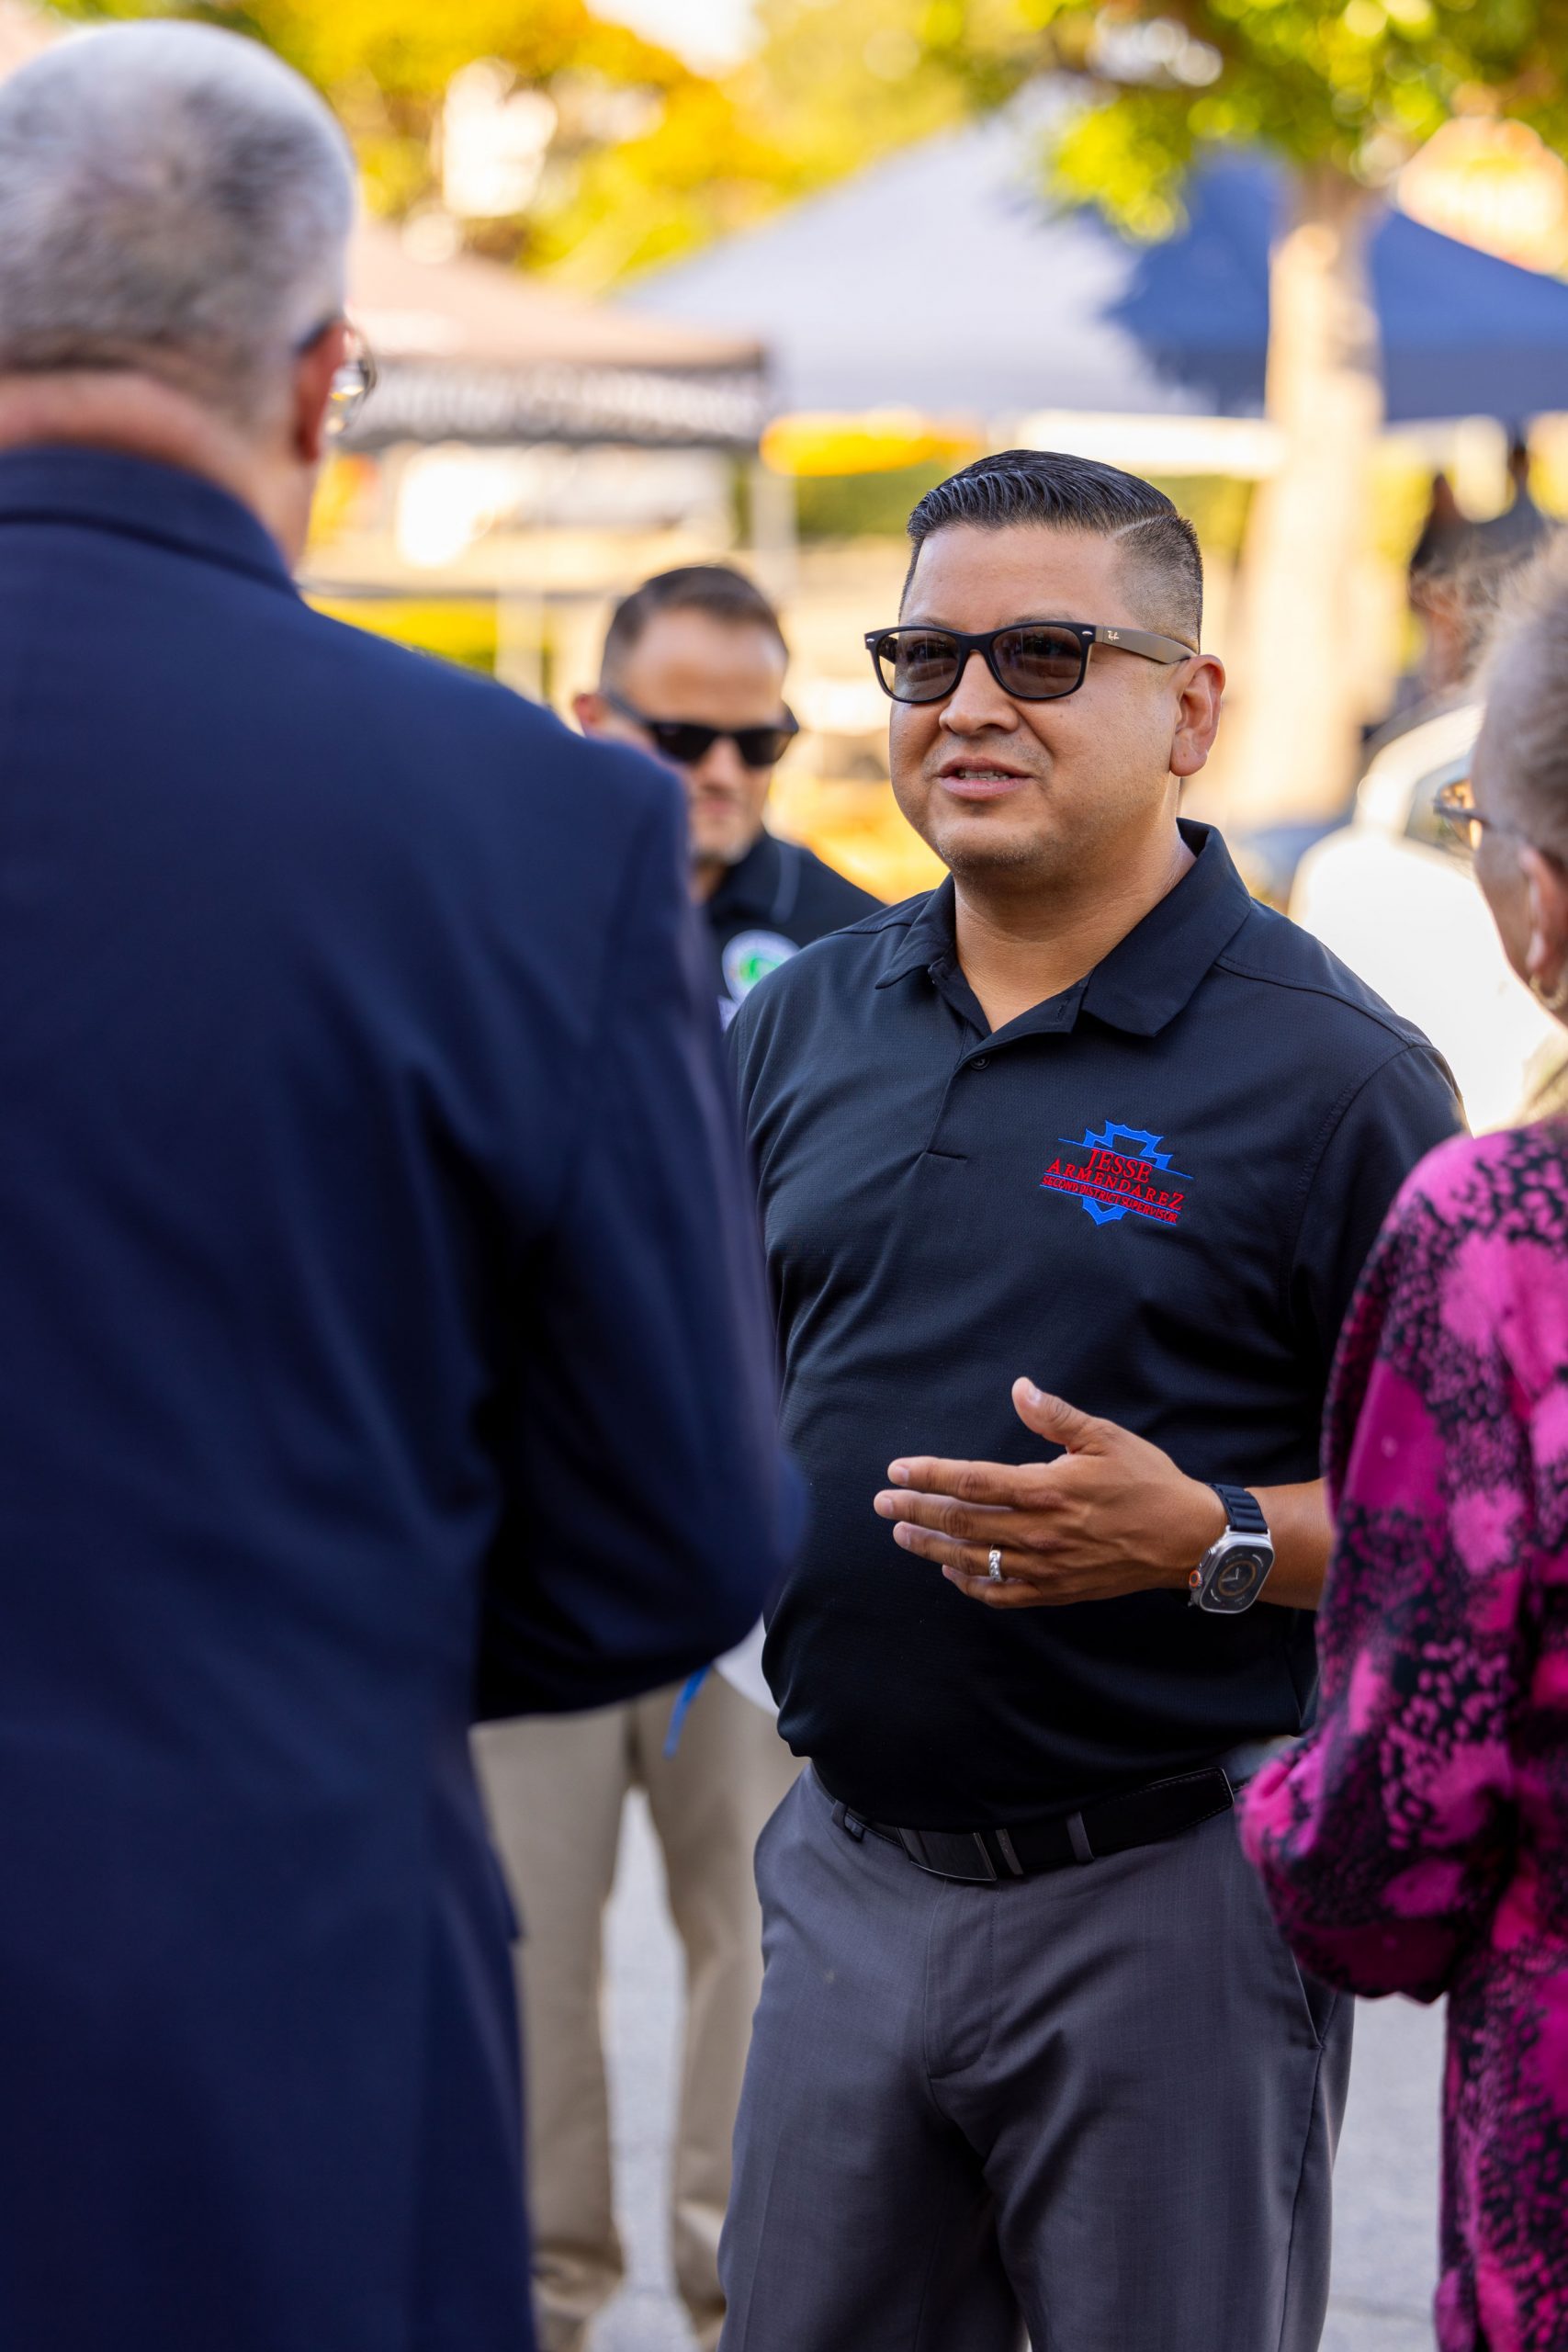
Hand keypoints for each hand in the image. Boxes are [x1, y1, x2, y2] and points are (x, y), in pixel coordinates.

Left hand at [872, 1379, 1226, 1610]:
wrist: (1188, 1538)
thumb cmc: (1148, 1481)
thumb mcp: (1105, 1436)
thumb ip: (1056, 1416)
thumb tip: (1020, 1388)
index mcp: (1047, 1489)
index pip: (971, 1482)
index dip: (928, 1475)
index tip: (897, 1469)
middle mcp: (1039, 1532)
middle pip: (961, 1523)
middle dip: (916, 1510)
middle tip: (882, 1502)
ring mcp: (1046, 1566)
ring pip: (974, 1560)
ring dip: (932, 1547)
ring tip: (902, 1533)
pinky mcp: (1057, 1590)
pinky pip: (1003, 1593)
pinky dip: (971, 1584)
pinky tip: (952, 1571)